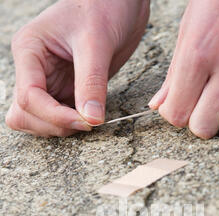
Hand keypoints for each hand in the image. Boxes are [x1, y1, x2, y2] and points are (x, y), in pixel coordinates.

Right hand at [6, 0, 149, 136]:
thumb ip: (92, 83)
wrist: (121, 1)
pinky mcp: (65, 90)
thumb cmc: (104, 7)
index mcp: (30, 50)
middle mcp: (33, 69)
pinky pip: (57, 118)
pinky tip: (90, 117)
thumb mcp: (97, 43)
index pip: (28, 97)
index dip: (54, 117)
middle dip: (54, 125)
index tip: (85, 122)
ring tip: (89, 119)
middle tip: (87, 122)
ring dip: (60, 128)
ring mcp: (48, 81)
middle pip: (26, 114)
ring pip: (37, 120)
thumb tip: (91, 120)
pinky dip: (70, 124)